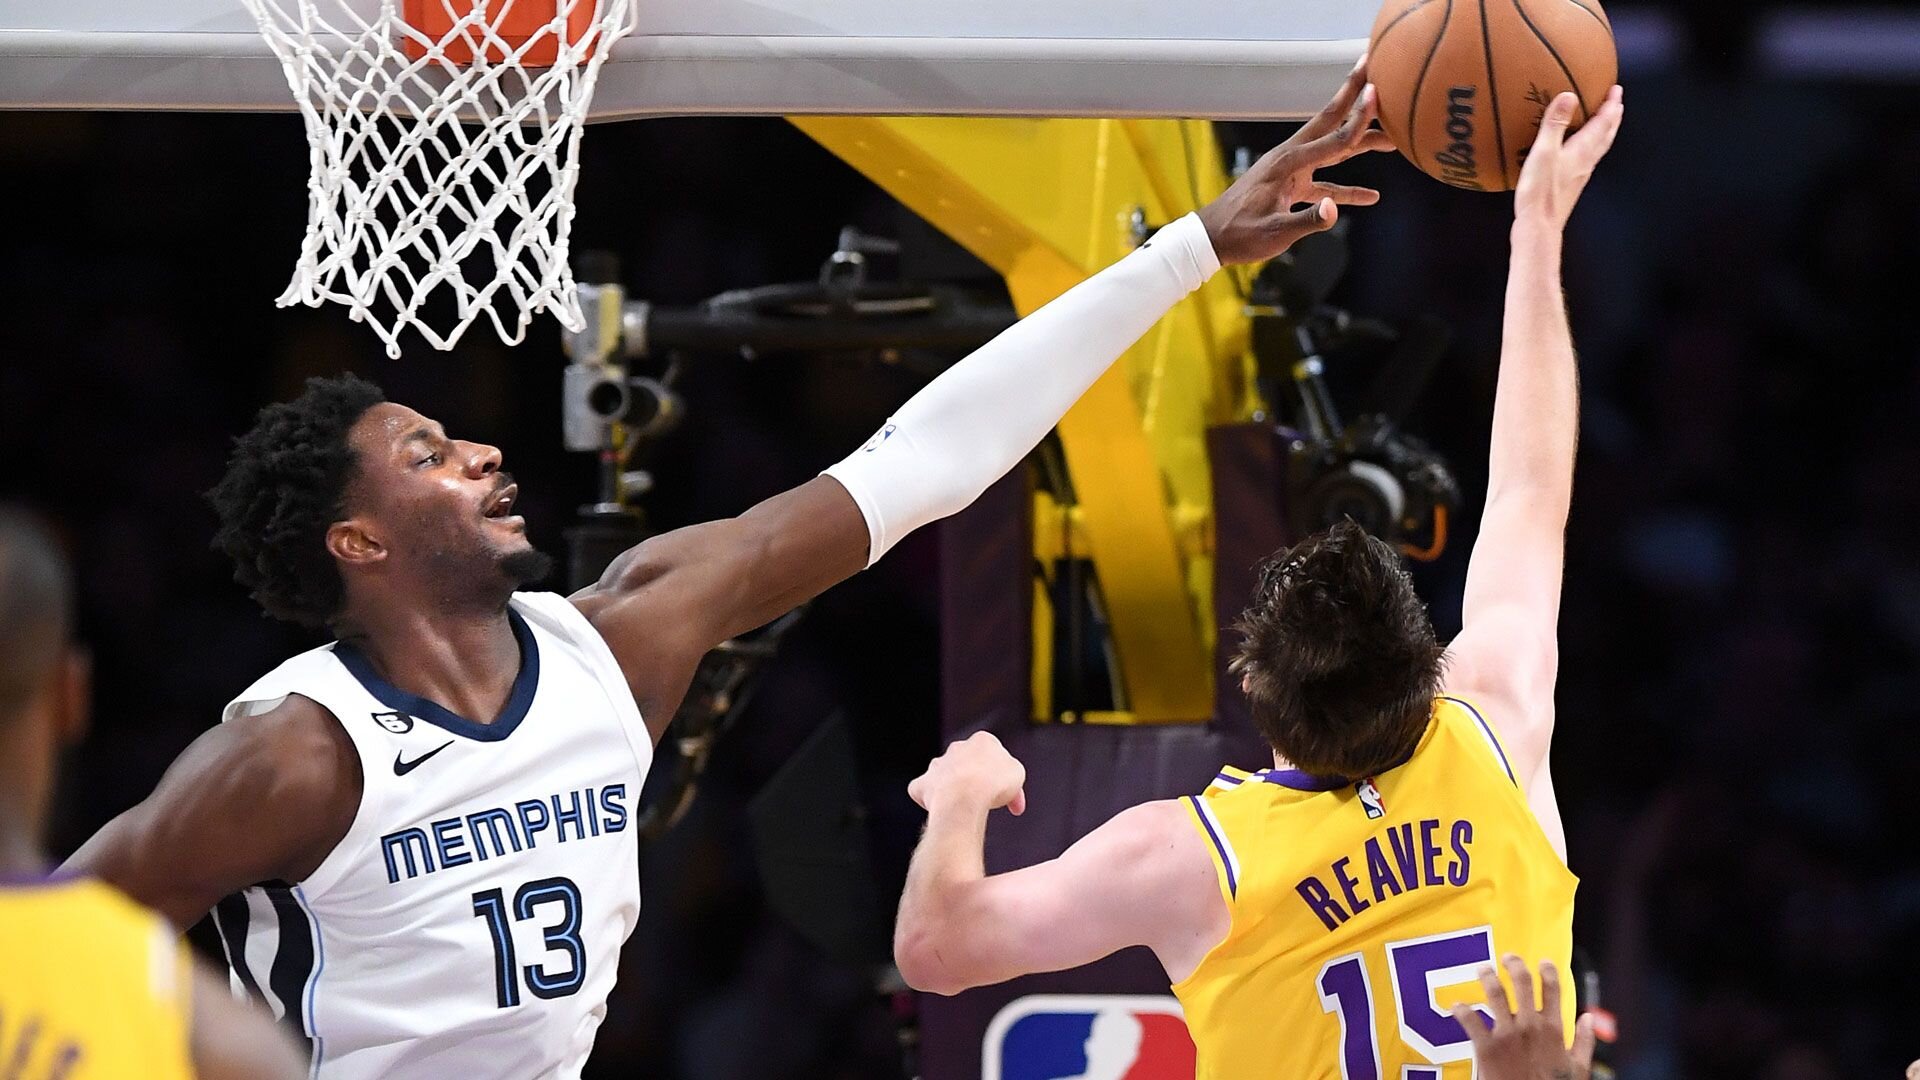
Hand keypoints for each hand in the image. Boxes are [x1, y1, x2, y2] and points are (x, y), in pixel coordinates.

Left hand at [907, 731, 1027, 815]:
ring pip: (947, 776)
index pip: (995, 757)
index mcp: (982, 741)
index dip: (1005, 778)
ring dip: (955, 789)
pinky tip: (939, 808)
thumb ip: (1011, 772)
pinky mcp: (923, 784)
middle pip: (970, 766)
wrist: (964, 798)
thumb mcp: (1018, 774)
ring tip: (966, 808)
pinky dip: (929, 799)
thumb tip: (1008, 784)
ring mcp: (938, 765)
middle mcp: (957, 749)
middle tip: (990, 802)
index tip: (1011, 796)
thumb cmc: (992, 784)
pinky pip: (923, 790)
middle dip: (979, 782)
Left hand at [1196, 54, 1394, 265]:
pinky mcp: (1291, 187)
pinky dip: (1347, 187)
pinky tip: (1370, 196)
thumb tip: (1334, 209)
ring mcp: (1292, 171)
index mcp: (1288, 164)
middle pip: (1330, 122)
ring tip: (1393, 136)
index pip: (1333, 138)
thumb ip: (1307, 221)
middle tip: (1373, 66)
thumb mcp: (1273, 233)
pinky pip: (1326, 182)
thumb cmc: (1239, 234)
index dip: (1358, 118)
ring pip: (1333, 150)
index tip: (1377, 90)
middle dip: (1353, 95)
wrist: (1211, 238)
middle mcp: (1291, 159)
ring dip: (1361, 142)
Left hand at [1451, 955, 1596, 1079]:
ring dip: (1488, 977)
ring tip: (1482, 969)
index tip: (1543, 961)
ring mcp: (1508, 1034)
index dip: (1548, 972)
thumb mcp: (1579, 1069)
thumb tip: (1589, 1018)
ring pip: (1496, 994)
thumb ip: (1585, 1042)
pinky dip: (1461, 1010)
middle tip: (1508, 957)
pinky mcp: (1487, 1047)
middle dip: (1514, 965)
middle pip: (1522, 984)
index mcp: (1554, 1030)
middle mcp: (1531, 1026)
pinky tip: (1457, 1006)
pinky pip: (1470, 1021)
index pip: (1553, 990)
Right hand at [1513, 85, 1623, 236]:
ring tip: (1606, 121)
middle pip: (1607, 134)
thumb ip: (1555, 123)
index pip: (1603, 122)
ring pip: (1600, 146)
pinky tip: (1583, 148)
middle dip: (1613, 116)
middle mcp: (1587, 160)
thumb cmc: (1540, 191)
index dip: (1611, 104)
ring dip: (1606, 131)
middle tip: (1616, 102)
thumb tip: (1569, 95)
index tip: (1616, 89)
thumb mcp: (1544, 152)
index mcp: (1583, 150)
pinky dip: (1593, 145)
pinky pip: (1589, 157)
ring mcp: (1581, 173)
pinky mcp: (1572, 182)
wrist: (1540, 225)